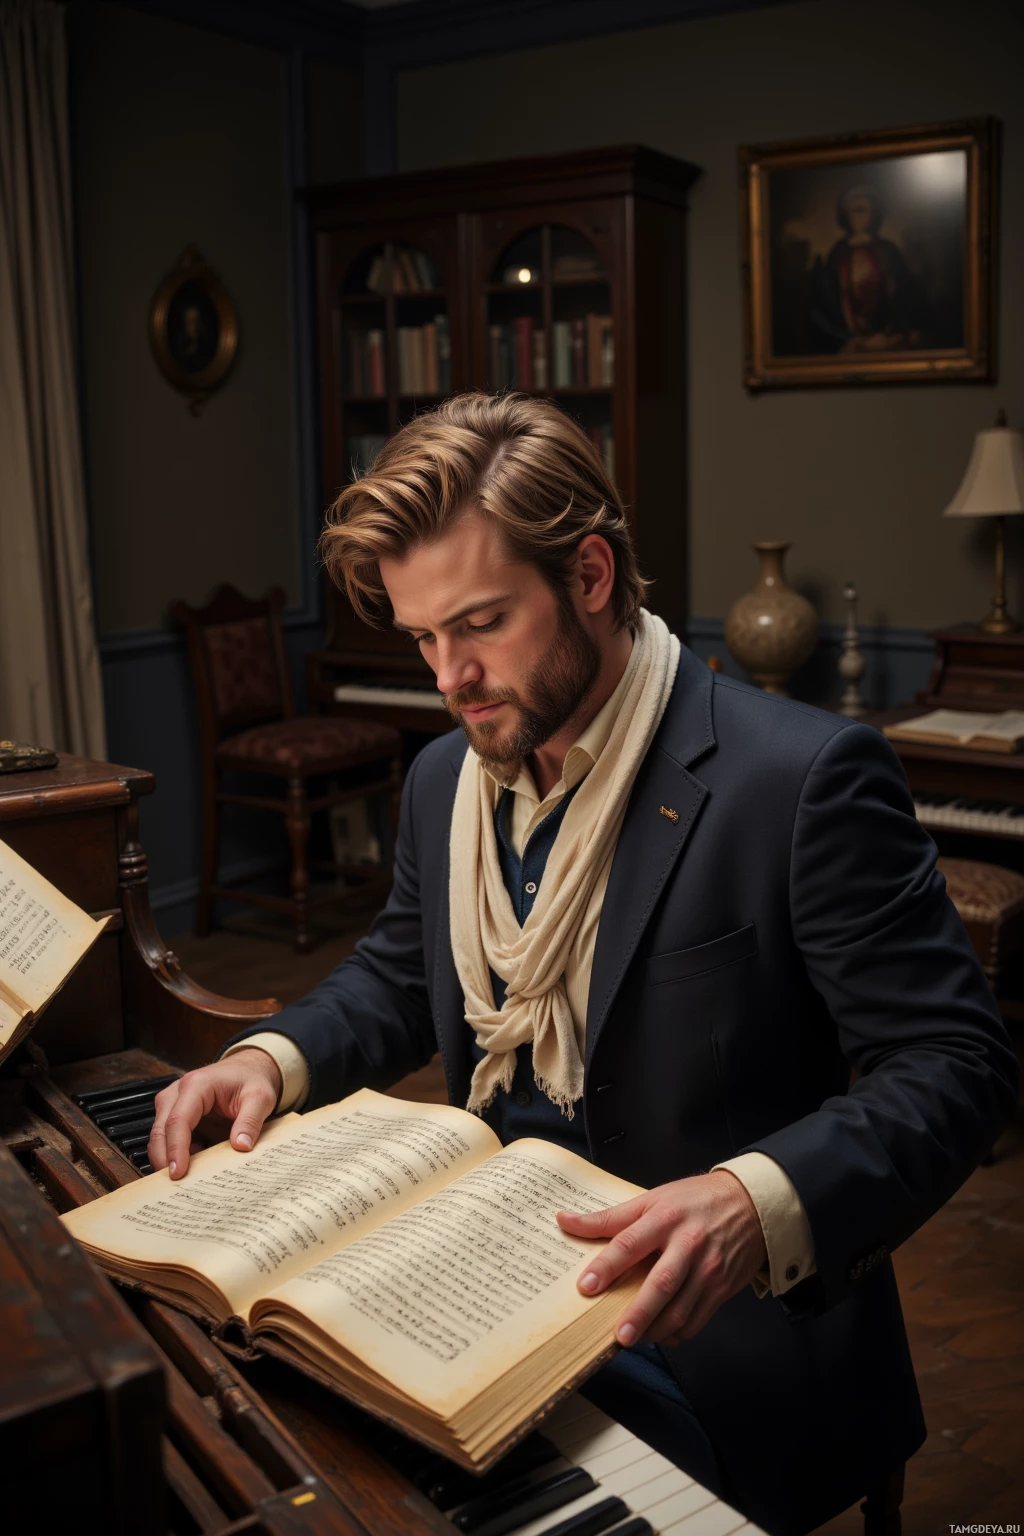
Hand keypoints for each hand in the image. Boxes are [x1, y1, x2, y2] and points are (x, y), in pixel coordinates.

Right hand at [148, 1048, 282, 1179]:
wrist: (247, 1070)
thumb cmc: (251, 1080)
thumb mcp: (260, 1098)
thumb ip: (251, 1121)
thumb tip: (241, 1147)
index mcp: (196, 1085)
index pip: (178, 1120)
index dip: (176, 1149)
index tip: (178, 1174)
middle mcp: (177, 1094)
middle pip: (161, 1132)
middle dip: (165, 1160)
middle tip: (177, 1188)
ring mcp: (172, 1105)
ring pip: (160, 1138)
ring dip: (169, 1161)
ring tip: (186, 1184)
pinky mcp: (175, 1117)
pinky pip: (169, 1142)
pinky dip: (177, 1158)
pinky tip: (193, 1172)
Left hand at [556, 1169, 766, 1346]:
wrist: (750, 1205)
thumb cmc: (696, 1200)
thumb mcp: (653, 1199)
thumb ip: (609, 1217)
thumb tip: (564, 1220)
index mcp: (666, 1218)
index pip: (631, 1243)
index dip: (607, 1266)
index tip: (586, 1286)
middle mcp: (688, 1244)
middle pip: (661, 1283)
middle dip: (639, 1312)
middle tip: (618, 1335)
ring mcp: (708, 1269)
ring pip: (681, 1309)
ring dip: (655, 1330)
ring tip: (632, 1339)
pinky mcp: (721, 1289)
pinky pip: (696, 1321)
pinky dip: (675, 1334)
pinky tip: (659, 1334)